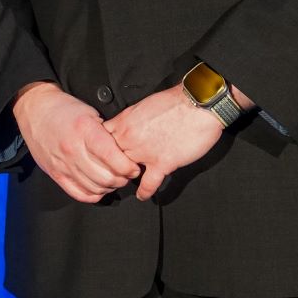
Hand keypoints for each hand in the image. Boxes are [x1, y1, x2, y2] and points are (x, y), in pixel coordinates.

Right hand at [13, 81, 141, 202]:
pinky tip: (98, 187)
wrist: (35, 110)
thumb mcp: (89, 113)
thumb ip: (105, 133)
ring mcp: (63, 164)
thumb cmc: (64, 109)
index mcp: (84, 131)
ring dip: (109, 187)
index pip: (113, 158)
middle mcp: (73, 150)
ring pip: (94, 188)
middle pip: (106, 177)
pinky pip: (78, 193)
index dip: (128, 167)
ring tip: (114, 179)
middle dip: (122, 179)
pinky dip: (93, 195)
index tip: (133, 167)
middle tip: (126, 174)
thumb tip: (124, 152)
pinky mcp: (55, 173)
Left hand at [103, 84, 225, 200]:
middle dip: (109, 167)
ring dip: (124, 179)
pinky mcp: (162, 163)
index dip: (99, 150)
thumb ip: (130, 120)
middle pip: (108, 159)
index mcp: (124, 122)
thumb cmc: (174, 101)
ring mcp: (144, 152)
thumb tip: (125, 128)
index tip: (100, 157)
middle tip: (110, 174)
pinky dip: (144, 192)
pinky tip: (142, 196)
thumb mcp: (142, 105)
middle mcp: (130, 137)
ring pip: (124, 172)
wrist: (198, 104)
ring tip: (124, 184)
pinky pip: (148, 184)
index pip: (100, 140)